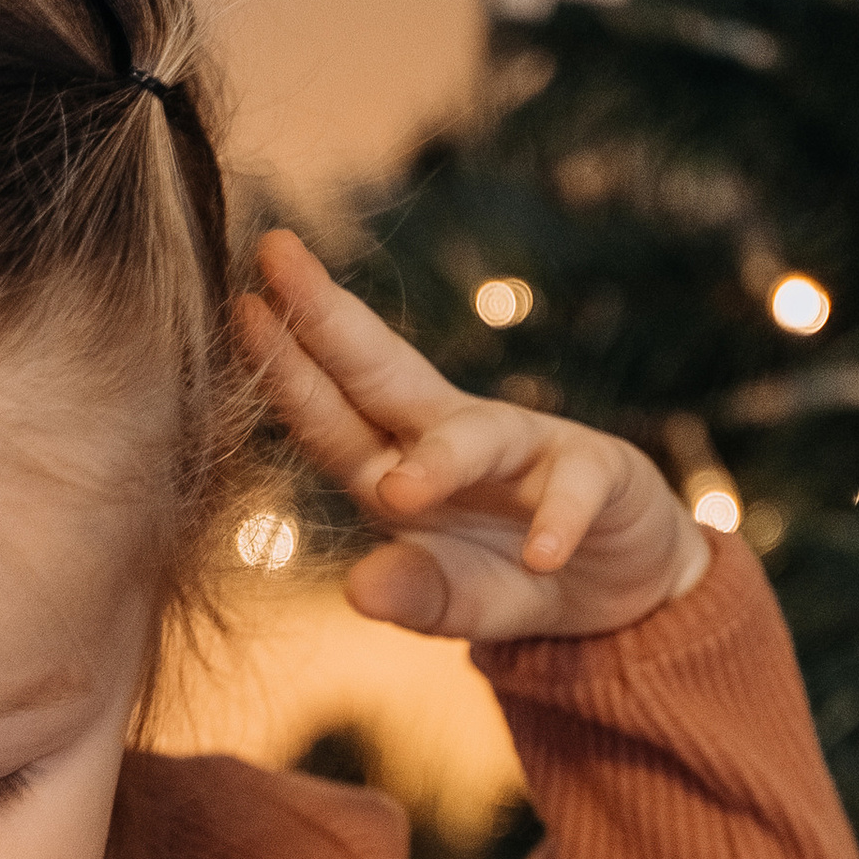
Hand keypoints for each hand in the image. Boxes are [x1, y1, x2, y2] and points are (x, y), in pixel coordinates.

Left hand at [236, 228, 711, 642]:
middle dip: (330, 321)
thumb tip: (358, 592)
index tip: (237, 308)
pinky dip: (559, 524)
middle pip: (384, 378)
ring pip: (477, 436)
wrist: (621, 586)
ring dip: (440, 461)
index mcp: (397, 466)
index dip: (283, 370)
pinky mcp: (598, 474)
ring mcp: (527, 449)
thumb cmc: (511, 574)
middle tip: (277, 259)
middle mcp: (453, 440)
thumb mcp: (455, 600)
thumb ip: (412, 596)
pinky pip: (572, 494)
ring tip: (400, 491)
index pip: (328, 416)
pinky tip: (542, 555)